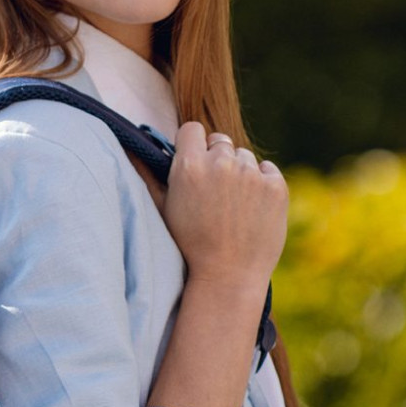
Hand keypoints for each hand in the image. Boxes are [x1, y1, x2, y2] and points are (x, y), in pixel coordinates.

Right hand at [161, 122, 286, 291]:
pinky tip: (252, 208)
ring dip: (240, 172)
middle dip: (217, 159)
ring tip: (233, 205)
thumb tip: (130, 148)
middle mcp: (221, 163)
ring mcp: (251, 174)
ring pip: (245, 156)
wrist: (228, 277)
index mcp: (190, 166)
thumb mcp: (162, 209)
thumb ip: (147, 174)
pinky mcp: (276, 186)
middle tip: (215, 190)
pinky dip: (263, 184)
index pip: (192, 130)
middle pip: (220, 141)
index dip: (193, 145)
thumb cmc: (190, 245)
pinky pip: (268, 171)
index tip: (195, 161)